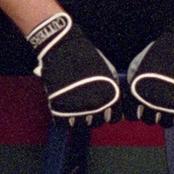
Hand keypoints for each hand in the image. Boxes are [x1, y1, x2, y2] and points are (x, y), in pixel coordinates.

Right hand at [26, 12, 122, 127]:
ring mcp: (77, 108)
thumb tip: (113, 109)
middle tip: (84, 103)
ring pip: (80, 126)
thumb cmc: (87, 57)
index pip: (114, 118)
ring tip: (72, 105)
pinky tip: (62, 107)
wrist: (63, 47)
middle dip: (92, 115)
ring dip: (77, 118)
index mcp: (111, 97)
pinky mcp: (59, 108)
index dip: (107, 113)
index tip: (101, 107)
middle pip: (96, 123)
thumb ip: (113, 91)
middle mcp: (96, 105)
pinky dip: (62, 119)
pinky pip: (62, 124)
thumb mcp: (108, 72)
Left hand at [128, 11, 173, 126]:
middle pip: (149, 120)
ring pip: (167, 123)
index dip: (137, 112)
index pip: (132, 115)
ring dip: (168, 117)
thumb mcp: (137, 66)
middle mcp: (152, 102)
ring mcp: (170, 106)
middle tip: (159, 104)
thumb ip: (132, 84)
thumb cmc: (160, 54)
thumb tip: (132, 102)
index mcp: (137, 93)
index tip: (142, 107)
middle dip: (152, 113)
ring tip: (172, 106)